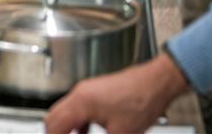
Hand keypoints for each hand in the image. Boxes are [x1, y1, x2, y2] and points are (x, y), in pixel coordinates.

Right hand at [44, 53, 188, 133]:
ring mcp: (87, 90)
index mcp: (81, 102)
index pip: (54, 125)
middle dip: (56, 132)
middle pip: (53, 116)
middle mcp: (80, 93)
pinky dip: (76, 122)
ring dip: (66, 128)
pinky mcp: (96, 91)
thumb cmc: (142, 103)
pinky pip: (77, 107)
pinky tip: (86, 133)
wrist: (157, 83)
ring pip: (65, 110)